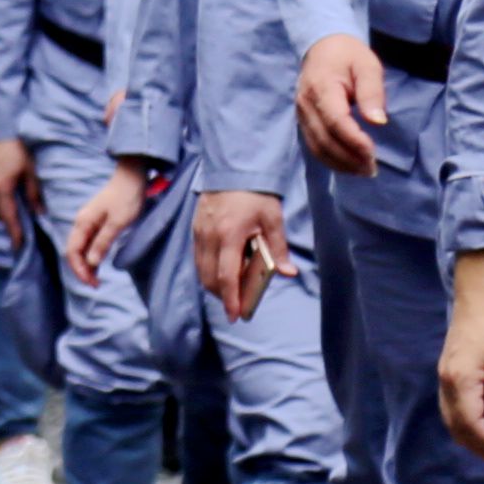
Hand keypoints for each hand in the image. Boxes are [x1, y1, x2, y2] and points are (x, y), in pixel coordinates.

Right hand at [0, 134, 30, 236]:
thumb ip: (34, 193)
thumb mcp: (29, 171)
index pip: (9, 216)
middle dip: (8, 224)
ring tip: (12, 218)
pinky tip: (2, 204)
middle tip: (20, 230)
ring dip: (0, 216)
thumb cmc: (16, 150)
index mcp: (2, 187)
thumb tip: (40, 212)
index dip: (14, 232)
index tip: (19, 245)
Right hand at [69, 162, 149, 285]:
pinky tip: (99, 263)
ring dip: (87, 264)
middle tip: (96, 284)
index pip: (73, 252)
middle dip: (82, 270)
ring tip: (97, 278)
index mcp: (83, 223)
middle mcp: (82, 223)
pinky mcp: (97, 221)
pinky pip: (89, 242)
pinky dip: (92, 255)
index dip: (80, 270)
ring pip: (82, 248)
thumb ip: (103, 242)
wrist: (132, 175)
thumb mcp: (117, 222)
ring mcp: (88, 222)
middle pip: (74, 251)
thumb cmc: (126, 197)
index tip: (92, 282)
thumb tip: (91, 262)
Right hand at [197, 187, 285, 322]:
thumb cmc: (256, 194)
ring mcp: (199, 233)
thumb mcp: (272, 219)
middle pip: (210, 278)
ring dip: (215, 285)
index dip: (231, 298)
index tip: (235, 315)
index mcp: (230, 234)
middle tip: (237, 305)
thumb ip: (278, 248)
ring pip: (202, 270)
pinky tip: (223, 271)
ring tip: (231, 290)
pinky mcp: (195, 229)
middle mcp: (210, 236)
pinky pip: (199, 258)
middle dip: (223, 296)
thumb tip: (288, 272)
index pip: (227, 275)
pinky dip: (209, 271)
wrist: (233, 168)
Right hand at [295, 33, 387, 176]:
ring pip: (317, 147)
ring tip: (363, 170)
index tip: (372, 152)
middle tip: (372, 168)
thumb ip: (372, 92)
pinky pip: (314, 146)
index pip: (335, 121)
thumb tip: (378, 122)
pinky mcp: (303, 120)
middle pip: (325, 139)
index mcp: (322, 87)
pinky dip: (331, 160)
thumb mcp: (368, 66)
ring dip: (340, 163)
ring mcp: (301, 113)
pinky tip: (348, 165)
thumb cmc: (349, 56)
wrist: (322, 46)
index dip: (353, 140)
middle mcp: (306, 103)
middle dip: (349, 158)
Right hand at [435, 248, 483, 460]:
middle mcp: (447, 380)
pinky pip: (449, 406)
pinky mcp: (448, 370)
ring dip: (467, 435)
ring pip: (449, 417)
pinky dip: (461, 421)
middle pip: (456, 425)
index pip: (472, 422)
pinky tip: (476, 423)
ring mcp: (444, 375)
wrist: (480, 295)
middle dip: (477, 444)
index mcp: (461, 379)